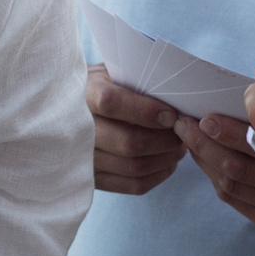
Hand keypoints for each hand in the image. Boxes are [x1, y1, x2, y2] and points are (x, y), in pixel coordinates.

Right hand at [85, 63, 186, 194]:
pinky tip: (169, 162)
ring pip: (135, 166)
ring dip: (166, 158)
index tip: (171, 114)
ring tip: (179, 145)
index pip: (111, 103)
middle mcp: (78, 129)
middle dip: (165, 139)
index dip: (145, 110)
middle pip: (129, 142)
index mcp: (84, 93)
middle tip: (182, 131)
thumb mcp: (115, 71)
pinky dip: (159, 174)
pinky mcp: (94, 180)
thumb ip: (138, 81)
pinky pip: (134, 184)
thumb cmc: (106, 85)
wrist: (72, 108)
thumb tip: (176, 97)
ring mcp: (84, 159)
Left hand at [180, 110, 254, 230]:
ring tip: (188, 136)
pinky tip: (202, 157)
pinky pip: (235, 198)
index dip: (231, 134)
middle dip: (205, 144)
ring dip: (204, 159)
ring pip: (232, 184)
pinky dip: (213, 176)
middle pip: (239, 167)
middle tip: (185, 124)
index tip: (207, 118)